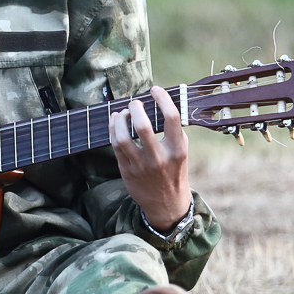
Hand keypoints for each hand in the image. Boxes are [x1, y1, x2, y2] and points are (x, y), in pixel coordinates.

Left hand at [109, 87, 191, 230]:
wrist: (166, 204)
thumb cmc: (173, 171)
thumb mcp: (180, 152)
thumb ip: (172, 131)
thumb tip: (158, 104)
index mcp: (177, 150)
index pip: (171, 118)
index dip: (162, 99)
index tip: (155, 90)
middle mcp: (159, 158)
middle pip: (143, 126)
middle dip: (135, 108)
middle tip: (134, 103)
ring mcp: (140, 165)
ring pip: (123, 137)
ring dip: (119, 119)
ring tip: (122, 112)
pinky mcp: (126, 170)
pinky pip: (115, 145)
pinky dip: (113, 129)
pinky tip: (115, 121)